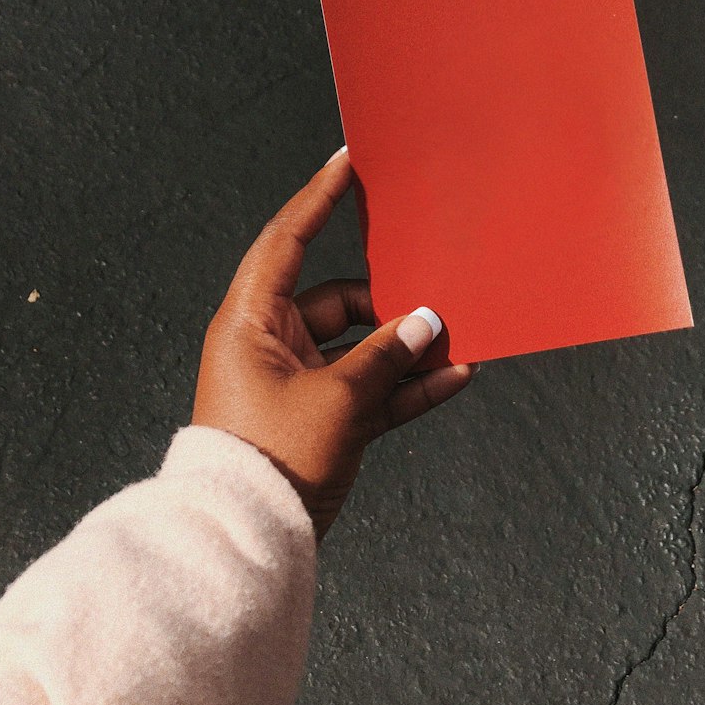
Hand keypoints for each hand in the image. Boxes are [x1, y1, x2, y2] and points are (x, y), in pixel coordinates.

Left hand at [192, 148, 476, 539]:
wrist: (247, 541)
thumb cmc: (271, 459)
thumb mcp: (336, 399)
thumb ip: (387, 356)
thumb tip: (427, 323)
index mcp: (252, 323)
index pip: (286, 241)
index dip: (318, 199)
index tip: (349, 163)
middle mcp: (273, 345)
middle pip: (340, 300)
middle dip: (392, 300)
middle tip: (437, 286)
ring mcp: (300, 384)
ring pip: (364, 348)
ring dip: (408, 349)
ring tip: (456, 342)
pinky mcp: (323, 420)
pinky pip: (373, 390)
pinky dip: (407, 387)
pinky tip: (453, 379)